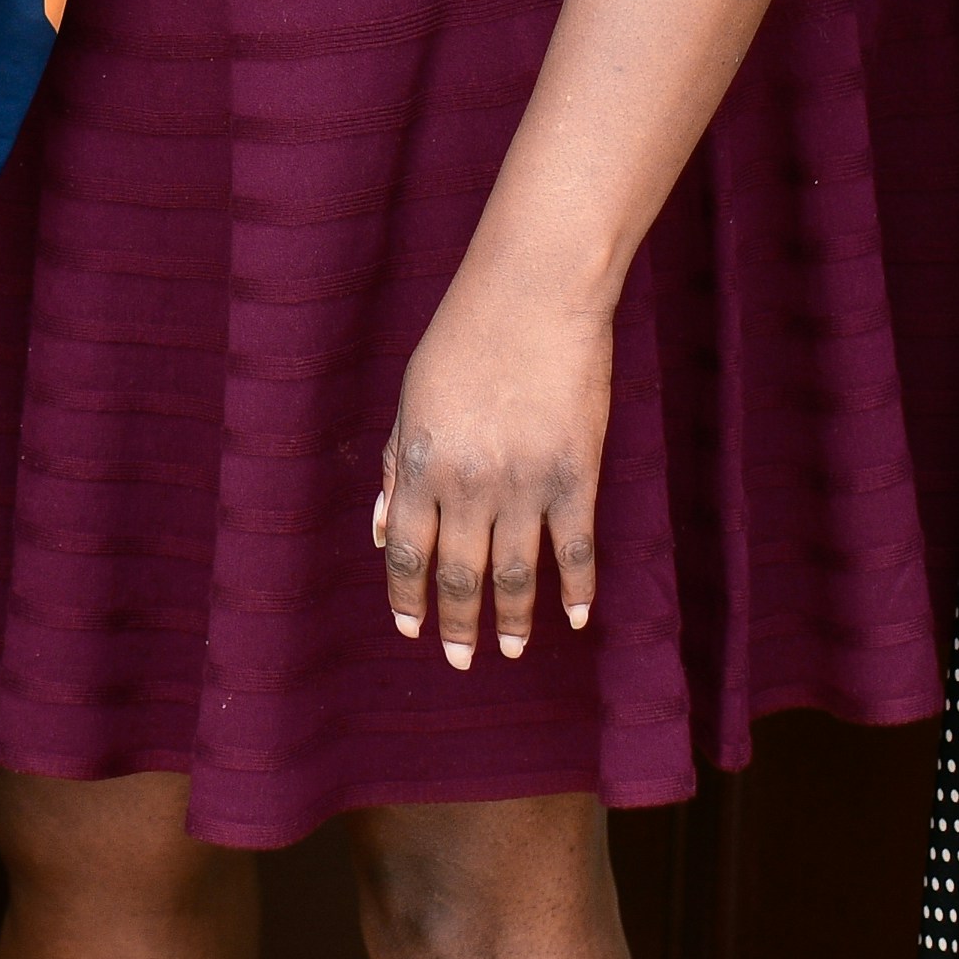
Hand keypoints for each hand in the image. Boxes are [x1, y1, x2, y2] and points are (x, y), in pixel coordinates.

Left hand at [377, 258, 616, 669]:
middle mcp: (468, 485)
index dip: (407, 597)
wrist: (533, 297)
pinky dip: (575, 589)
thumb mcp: (412, 399)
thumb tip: (382, 527)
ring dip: (513, 619)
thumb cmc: (464, 339)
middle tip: (460, 661)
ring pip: (515, 573)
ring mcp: (525, 484)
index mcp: (421, 464)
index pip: (407, 552)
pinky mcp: (576, 475)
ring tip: (513, 650)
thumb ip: (398, 465)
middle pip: (460, 575)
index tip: (410, 630)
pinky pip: (575, 548)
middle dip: (457, 625)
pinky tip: (574, 618)